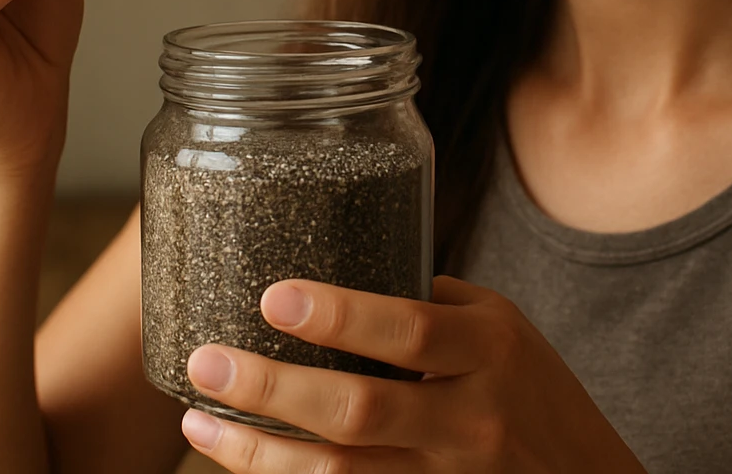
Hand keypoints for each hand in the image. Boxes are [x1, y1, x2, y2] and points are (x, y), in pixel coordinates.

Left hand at [178, 275, 646, 472]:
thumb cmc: (533, 392)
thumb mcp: (500, 328)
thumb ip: (427, 308)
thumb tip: (330, 276)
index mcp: (489, 349)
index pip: (408, 331)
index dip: (339, 317)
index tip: (272, 298)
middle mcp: (472, 420)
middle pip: (358, 412)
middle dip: (272, 390)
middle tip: (206, 364)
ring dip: (258, 453)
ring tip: (198, 422)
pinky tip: (243, 463)